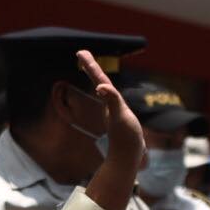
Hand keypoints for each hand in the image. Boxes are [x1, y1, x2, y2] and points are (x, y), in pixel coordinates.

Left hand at [74, 50, 144, 174]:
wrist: (129, 157)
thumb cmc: (126, 139)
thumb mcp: (118, 115)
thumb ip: (111, 99)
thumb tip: (99, 87)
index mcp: (109, 99)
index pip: (98, 78)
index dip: (90, 65)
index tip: (80, 52)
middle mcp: (111, 103)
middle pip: (100, 80)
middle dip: (91, 66)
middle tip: (81, 53)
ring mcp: (115, 110)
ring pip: (104, 89)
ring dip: (97, 77)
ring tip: (89, 65)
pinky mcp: (120, 118)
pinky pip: (113, 102)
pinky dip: (107, 93)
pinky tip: (102, 90)